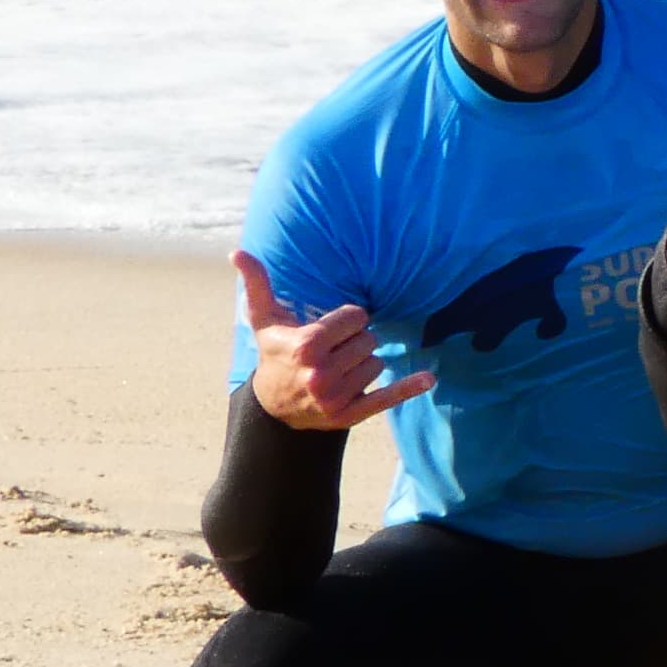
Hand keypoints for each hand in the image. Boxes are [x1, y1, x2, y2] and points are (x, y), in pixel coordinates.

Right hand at [234, 251, 433, 429]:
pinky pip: (387, 398)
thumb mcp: (265, 320)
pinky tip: (429, 379)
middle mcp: (320, 374)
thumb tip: (238, 252)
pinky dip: (408, 388)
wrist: (273, 406)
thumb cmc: (275, 352)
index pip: (357, 317)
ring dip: (363, 363)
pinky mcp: (349, 415)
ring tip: (338, 368)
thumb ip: (257, 284)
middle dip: (355, 342)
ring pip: (377, 363)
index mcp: (306, 346)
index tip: (331, 329)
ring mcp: (335, 397)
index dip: (348, 320)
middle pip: (369, 340)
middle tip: (333, 351)